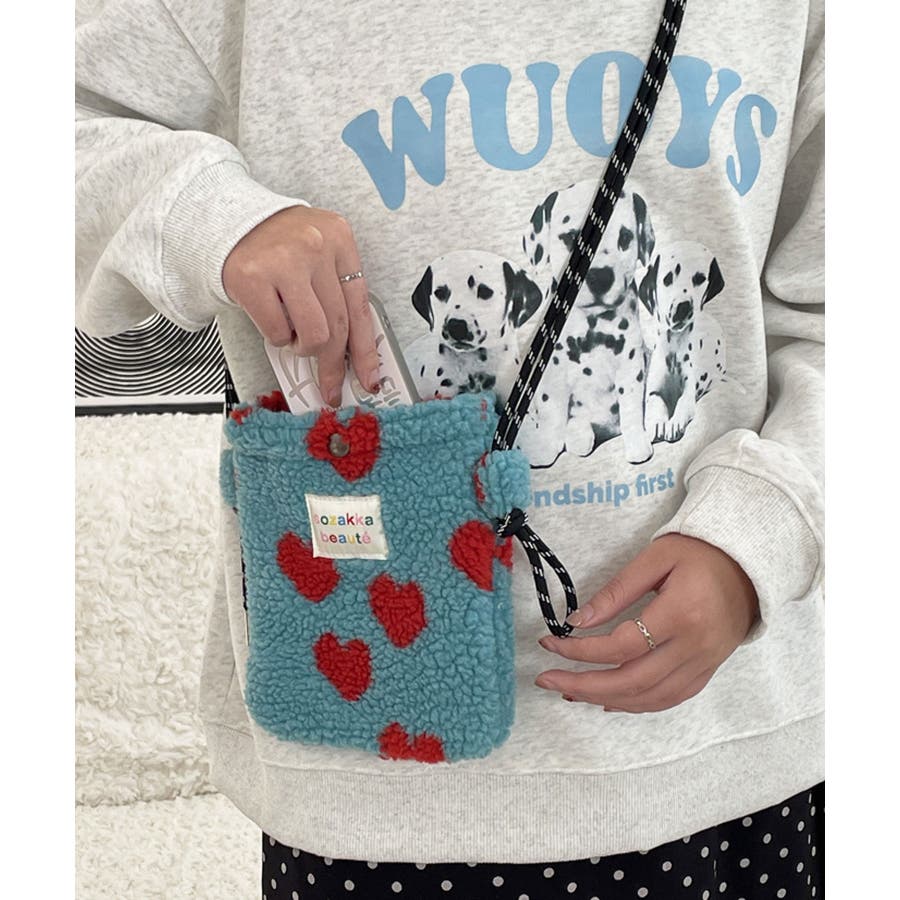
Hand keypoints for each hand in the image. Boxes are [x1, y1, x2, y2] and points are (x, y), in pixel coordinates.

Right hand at [222, 205, 378, 406]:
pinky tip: (274, 319)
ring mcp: (284, 262)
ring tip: (295, 335)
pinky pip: (278, 333)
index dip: (366, 350)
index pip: (361, 306)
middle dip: (335, 365)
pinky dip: (277, 337)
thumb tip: (353, 351)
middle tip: (331, 385)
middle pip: (339, 326)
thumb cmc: (279, 245)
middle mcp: (316, 247)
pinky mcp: (253, 279)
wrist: (231, 222)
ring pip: (314, 335)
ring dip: (304, 347)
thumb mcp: (319, 255)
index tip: (369, 377)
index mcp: (340, 240)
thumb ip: (337, 293)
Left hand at [535, 533, 759, 712]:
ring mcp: (704, 664)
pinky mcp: (707, 671)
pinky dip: (635, 704)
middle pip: (632, 681)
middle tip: (546, 679)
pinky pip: (668, 698)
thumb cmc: (699, 553)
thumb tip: (577, 621)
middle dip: (583, 684)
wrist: (749, 566)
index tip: (549, 643)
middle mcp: (695, 647)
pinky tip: (608, 699)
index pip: (622, 645)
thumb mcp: (655, 558)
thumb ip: (616, 591)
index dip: (581, 650)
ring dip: (604, 699)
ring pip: (649, 698)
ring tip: (569, 689)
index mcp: (681, 614)